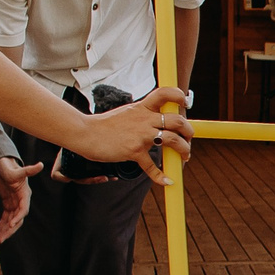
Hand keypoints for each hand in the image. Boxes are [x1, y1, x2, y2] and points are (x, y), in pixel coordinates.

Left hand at [0, 158, 35, 242]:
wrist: (4, 167)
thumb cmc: (10, 168)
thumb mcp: (17, 170)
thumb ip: (28, 170)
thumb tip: (40, 165)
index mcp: (25, 195)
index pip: (23, 209)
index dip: (18, 217)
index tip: (11, 225)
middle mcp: (21, 202)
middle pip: (17, 219)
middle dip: (9, 230)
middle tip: (1, 239)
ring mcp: (14, 205)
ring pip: (10, 222)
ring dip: (3, 232)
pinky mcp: (8, 205)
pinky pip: (4, 219)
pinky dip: (0, 226)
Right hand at [67, 86, 193, 183]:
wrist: (85, 133)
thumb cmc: (105, 125)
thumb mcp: (127, 113)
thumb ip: (143, 115)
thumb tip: (158, 120)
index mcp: (143, 107)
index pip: (165, 93)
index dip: (179, 96)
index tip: (185, 104)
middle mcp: (144, 119)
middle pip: (177, 120)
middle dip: (188, 131)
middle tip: (188, 139)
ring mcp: (140, 135)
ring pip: (172, 139)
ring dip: (184, 150)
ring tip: (184, 157)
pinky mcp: (134, 151)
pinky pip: (151, 165)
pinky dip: (161, 176)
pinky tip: (167, 181)